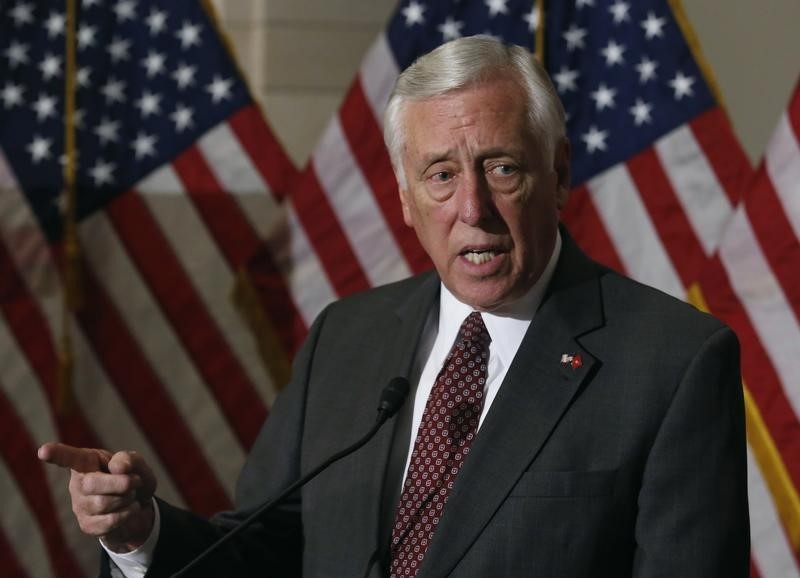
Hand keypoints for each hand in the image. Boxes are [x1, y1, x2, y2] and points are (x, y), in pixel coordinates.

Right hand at [38, 443, 156, 552]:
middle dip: (122, 483)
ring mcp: (80, 505)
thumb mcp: (137, 463)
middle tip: (135, 482)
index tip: (43, 451)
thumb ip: (129, 460)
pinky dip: (127, 514)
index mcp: (87, 461)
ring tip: (131, 495)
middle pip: (91, 484)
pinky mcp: (87, 524)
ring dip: (127, 499)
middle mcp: (78, 483)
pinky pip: (108, 521)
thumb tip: (117, 468)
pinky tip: (129, 509)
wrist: (140, 505)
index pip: (69, 457)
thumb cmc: (133, 478)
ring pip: (102, 503)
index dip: (56, 454)